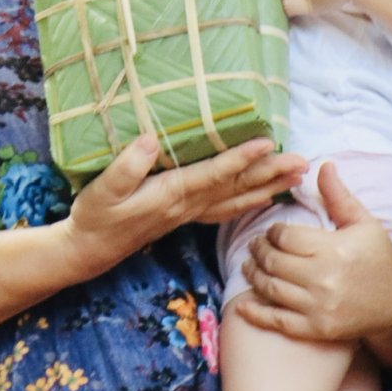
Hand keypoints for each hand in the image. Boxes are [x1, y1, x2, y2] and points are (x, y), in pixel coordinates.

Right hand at [66, 134, 305, 277]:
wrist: (90, 249)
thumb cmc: (95, 217)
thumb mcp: (103, 190)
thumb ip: (127, 167)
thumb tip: (150, 141)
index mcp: (172, 195)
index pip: (214, 175)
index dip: (241, 159)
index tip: (268, 144)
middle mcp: (188, 205)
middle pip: (236, 188)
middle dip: (270, 174)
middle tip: (302, 162)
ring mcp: (189, 213)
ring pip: (237, 199)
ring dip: (268, 187)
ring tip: (295, 176)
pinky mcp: (185, 216)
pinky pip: (226, 209)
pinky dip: (249, 201)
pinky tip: (263, 197)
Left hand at [235, 161, 391, 352]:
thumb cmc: (381, 259)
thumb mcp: (365, 223)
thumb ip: (339, 196)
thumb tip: (322, 165)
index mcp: (334, 249)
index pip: (285, 237)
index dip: (272, 233)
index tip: (272, 232)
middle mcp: (323, 279)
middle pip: (273, 261)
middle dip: (258, 251)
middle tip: (254, 246)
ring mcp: (318, 307)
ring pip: (270, 289)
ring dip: (253, 275)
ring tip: (249, 266)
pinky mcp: (316, 329)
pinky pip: (277, 322)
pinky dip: (256, 314)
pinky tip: (242, 306)